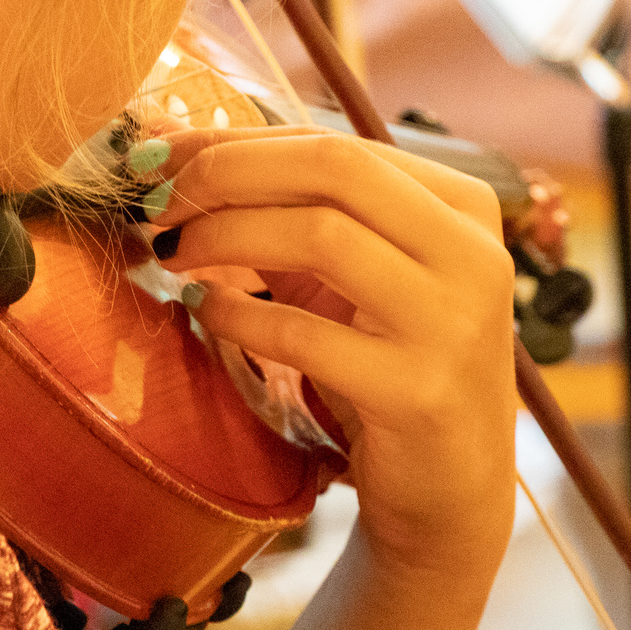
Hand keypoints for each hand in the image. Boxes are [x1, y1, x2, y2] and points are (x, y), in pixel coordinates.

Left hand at [135, 125, 518, 568]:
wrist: (450, 488)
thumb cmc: (387, 361)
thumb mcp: (350, 275)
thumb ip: (286, 212)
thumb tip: (176, 149)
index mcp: (464, 205)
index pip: (336, 144)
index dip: (236, 141)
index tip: (160, 154)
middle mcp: (472, 253)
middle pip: (334, 168)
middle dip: (229, 172)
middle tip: (158, 200)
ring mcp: (452, 322)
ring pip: (323, 235)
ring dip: (225, 234)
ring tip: (171, 251)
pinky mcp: (417, 392)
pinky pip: (305, 334)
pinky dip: (239, 314)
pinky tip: (204, 309)